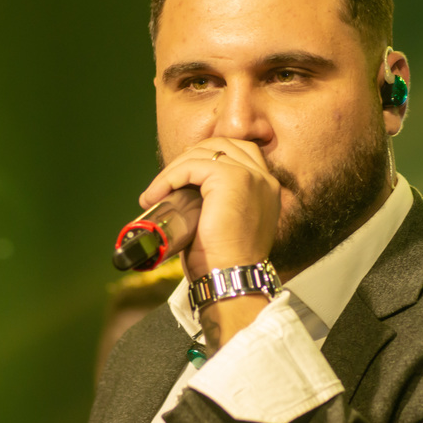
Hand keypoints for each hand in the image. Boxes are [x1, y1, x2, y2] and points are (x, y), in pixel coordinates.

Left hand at [139, 138, 279, 280]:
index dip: (208, 157)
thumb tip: (184, 195)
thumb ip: (218, 204)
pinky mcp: (232, 179)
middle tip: (166, 181)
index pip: (240, 153)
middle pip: (223, 145)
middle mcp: (264, 179)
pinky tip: (158, 193)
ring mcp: (251, 176)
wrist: (231, 278)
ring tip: (156, 193)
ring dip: (175, 169)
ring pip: (205, 152)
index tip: (183, 174)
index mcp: (267, 189)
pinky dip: (170, 176)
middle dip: (190, 158)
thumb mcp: (226, 225)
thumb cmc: (225, 262)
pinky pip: (193, 165)